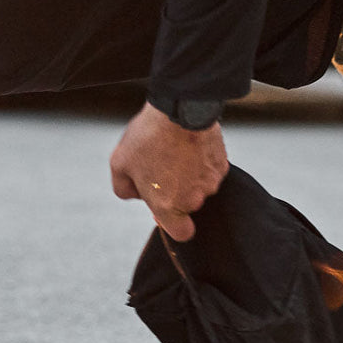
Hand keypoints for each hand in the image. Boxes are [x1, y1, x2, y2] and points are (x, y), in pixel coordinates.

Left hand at [110, 101, 229, 240]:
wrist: (180, 109)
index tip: (166, 209)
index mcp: (168, 206)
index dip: (175, 224)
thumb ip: (124, 189)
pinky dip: (200, 161)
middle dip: (175, 191)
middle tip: (160, 165)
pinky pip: (209, 169)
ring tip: (173, 150)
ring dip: (188, 175)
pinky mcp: (222, 164)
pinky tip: (187, 144)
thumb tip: (136, 196)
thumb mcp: (119, 163)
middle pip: (187, 205)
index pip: (182, 234)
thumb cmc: (147, 138)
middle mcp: (193, 199)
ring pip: (199, 186)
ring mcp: (211, 182)